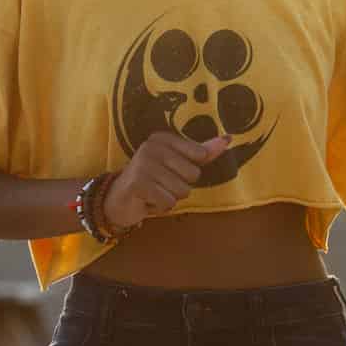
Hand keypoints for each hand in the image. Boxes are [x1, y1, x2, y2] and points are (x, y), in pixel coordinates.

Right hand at [103, 132, 232, 229]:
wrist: (117, 200)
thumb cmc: (152, 181)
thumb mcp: (177, 163)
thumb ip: (203, 152)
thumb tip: (228, 139)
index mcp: (163, 138)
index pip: (200, 156)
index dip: (189, 171)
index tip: (169, 171)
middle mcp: (151, 146)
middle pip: (193, 175)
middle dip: (179, 187)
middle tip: (159, 185)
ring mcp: (143, 164)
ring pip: (182, 191)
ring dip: (169, 198)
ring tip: (153, 193)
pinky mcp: (138, 183)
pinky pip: (169, 202)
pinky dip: (160, 207)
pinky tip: (147, 201)